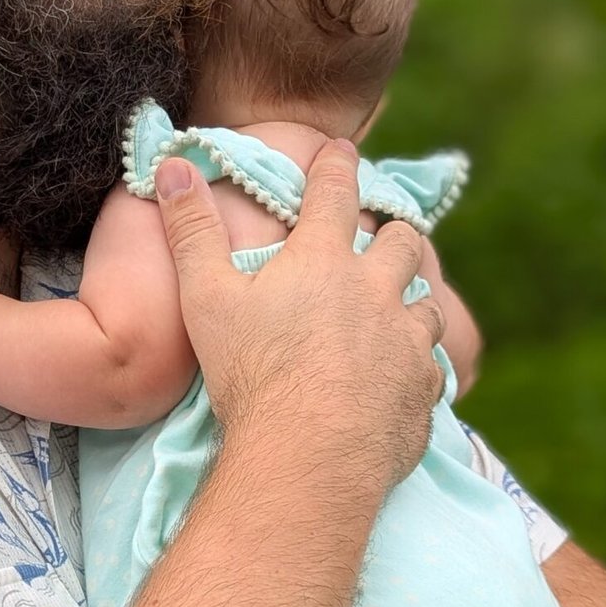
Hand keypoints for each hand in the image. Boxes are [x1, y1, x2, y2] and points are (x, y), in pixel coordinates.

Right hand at [154, 141, 445, 497]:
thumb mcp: (205, 298)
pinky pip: (431, 365)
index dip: (337, 166)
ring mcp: (407, 338)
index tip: (342, 150)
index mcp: (322, 260)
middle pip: (402, 242)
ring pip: (426, 303)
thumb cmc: (251, 374)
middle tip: (384, 237)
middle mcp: (376, 288)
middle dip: (394, 234)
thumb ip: (192, 230)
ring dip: (412, 300)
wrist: (308, 455)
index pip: (335, 192)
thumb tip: (174, 165)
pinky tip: (403, 376)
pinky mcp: (424, 388)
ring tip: (399, 310)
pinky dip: (418, 364)